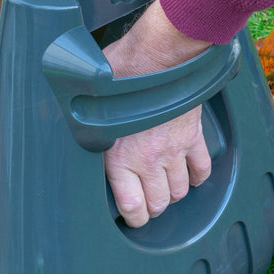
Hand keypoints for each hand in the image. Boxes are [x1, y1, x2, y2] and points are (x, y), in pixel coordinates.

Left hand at [102, 0, 212, 226]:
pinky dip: (196, 176)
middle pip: (159, 204)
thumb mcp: (91, 106)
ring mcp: (173, 151)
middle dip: (153, 208)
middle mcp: (148, 161)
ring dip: (172, 193)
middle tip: (147, 202)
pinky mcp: (193, 137)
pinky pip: (201, 169)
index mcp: (119, 158)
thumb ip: (87, 126)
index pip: (132, 208)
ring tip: (164, 187)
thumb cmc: (119, 74)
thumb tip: (71, 122)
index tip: (132, 216)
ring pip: (180, 191)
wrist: (158, 55)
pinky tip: (188, 174)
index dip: (133, 218)